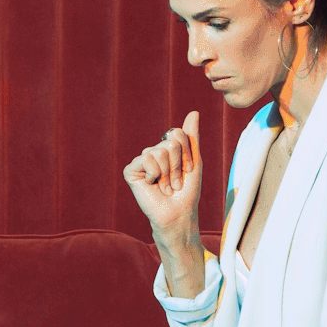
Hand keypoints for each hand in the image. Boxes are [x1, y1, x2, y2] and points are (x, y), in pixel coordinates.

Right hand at [123, 111, 202, 243]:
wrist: (178, 214)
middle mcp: (153, 152)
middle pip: (169, 142)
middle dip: (178, 165)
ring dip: (168, 173)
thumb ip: (192, 137)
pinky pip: (145, 159)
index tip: (188, 171)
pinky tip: (152, 184)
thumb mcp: (194, 161)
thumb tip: (194, 112)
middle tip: (176, 182)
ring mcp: (141, 161)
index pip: (176, 134)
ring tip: (166, 186)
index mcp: (167, 149)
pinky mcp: (131, 171)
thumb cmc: (187, 192)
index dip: (186, 153)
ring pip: (159, 151)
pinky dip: (154, 174)